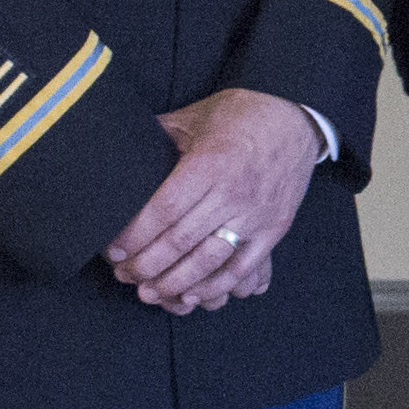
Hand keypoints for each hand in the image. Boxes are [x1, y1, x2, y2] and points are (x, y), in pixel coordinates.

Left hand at [110, 87, 319, 311]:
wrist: (294, 113)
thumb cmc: (239, 114)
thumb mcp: (193, 117)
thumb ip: (157, 136)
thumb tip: (116, 148)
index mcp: (209, 163)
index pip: (162, 211)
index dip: (134, 236)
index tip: (113, 250)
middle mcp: (233, 192)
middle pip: (180, 241)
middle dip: (145, 265)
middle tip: (124, 275)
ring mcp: (256, 214)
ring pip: (208, 261)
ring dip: (174, 283)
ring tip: (149, 292)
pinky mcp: (274, 228)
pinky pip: (242, 267)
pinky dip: (215, 286)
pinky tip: (190, 295)